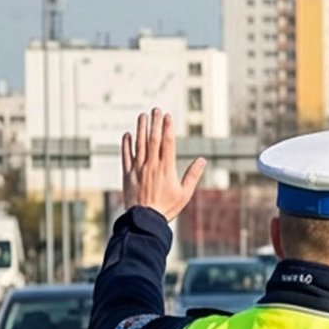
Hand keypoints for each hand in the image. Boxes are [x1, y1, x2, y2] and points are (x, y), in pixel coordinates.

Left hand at [120, 108, 205, 222]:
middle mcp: (151, 165)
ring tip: (142, 116)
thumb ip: (192, 176)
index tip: (167, 116)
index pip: (167, 143)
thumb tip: (202, 161)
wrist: (145, 219)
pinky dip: (126, 143)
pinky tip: (127, 134)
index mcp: (166, 169)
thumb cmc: (167, 208)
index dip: (168, 128)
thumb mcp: (184, 194)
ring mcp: (138, 168)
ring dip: (140, 128)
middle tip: (156, 109)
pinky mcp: (127, 173)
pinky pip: (126, 155)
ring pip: (139, 143)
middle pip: (153, 139)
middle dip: (155, 123)